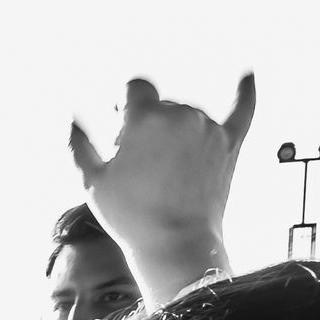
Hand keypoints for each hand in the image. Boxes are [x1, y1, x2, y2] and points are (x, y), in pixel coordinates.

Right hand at [69, 73, 253, 259]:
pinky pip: (243, 108)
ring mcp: (209, 127)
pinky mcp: (230, 144)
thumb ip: (79, 145)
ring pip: (187, 113)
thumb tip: (73, 120)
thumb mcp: (92, 182)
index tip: (119, 124)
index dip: (124, 104)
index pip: (135, 88)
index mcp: (145, 117)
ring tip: (165, 166)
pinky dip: (245, 90)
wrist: (175, 244)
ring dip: (174, 129)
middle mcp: (180, 114)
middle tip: (140, 163)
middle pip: (161, 104)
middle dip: (147, 124)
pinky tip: (247, 74)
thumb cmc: (130, 217)